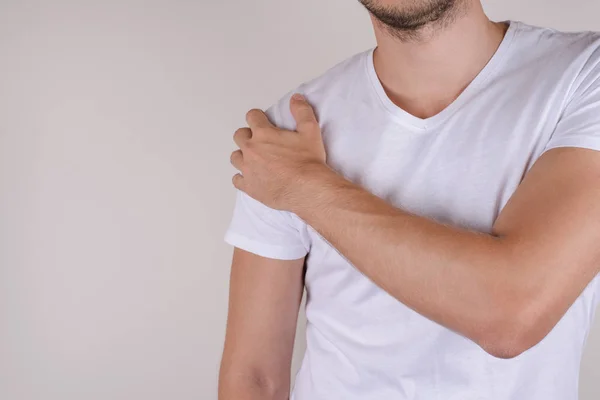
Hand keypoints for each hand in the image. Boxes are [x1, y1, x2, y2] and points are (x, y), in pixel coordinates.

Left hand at [230, 93, 328, 210]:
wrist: (307, 189)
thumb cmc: (308, 162)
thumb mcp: (310, 131)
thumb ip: (302, 112)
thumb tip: (296, 98)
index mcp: (263, 134)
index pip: (252, 116)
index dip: (258, 117)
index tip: (262, 121)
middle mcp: (251, 150)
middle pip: (239, 135)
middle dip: (248, 135)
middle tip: (260, 141)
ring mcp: (247, 169)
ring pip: (235, 157)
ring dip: (243, 155)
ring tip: (254, 159)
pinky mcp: (249, 186)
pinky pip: (236, 179)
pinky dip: (242, 177)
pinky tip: (252, 177)